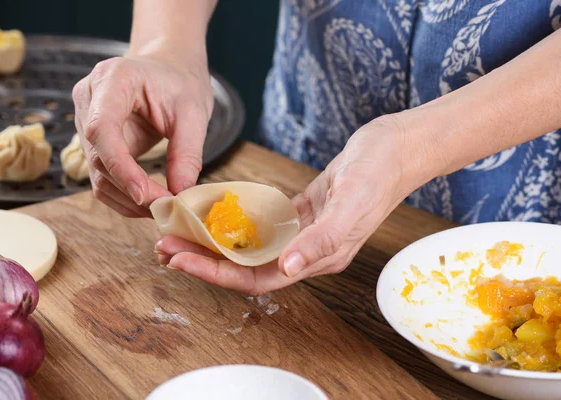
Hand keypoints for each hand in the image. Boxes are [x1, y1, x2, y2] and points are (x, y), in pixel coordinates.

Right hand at [72, 45, 213, 216]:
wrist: (168, 70)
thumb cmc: (180, 83)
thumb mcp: (194, 113)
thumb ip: (187, 153)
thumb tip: (180, 194)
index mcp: (112, 79)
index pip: (102, 129)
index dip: (120, 166)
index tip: (144, 193)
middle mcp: (89, 98)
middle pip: (98, 156)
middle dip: (131, 189)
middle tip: (167, 208)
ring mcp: (85, 120)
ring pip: (96, 173)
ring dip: (127, 199)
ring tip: (163, 208)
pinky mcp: (91, 141)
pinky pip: (102, 176)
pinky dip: (124, 196)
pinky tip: (150, 202)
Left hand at [154, 116, 422, 293]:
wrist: (396, 148)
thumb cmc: (379, 174)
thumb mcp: (352, 205)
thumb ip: (323, 240)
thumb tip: (290, 268)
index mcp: (319, 259)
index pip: (257, 278)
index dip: (217, 274)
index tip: (182, 262)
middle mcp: (307, 252)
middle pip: (245, 266)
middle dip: (204, 260)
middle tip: (165, 247)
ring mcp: (303, 233)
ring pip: (249, 247)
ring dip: (215, 242)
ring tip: (181, 233)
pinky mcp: (300, 213)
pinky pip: (261, 225)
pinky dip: (235, 222)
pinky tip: (213, 215)